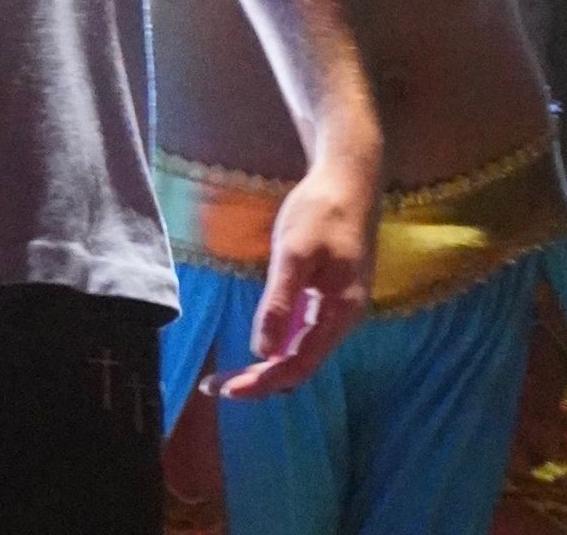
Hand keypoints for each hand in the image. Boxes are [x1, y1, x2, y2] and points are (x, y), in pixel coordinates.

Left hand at [201, 150, 376, 400]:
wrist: (349, 177)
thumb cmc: (321, 210)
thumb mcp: (294, 252)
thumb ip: (281, 301)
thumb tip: (262, 351)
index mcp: (341, 313)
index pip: (299, 365)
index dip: (263, 382)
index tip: (225, 390)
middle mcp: (344, 319)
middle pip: (301, 364)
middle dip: (260, 379)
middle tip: (217, 386)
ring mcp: (339, 307)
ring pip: (303, 350)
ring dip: (269, 365)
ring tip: (231, 374)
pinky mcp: (332, 293)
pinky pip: (305, 331)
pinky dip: (280, 342)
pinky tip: (262, 344)